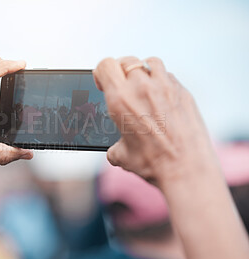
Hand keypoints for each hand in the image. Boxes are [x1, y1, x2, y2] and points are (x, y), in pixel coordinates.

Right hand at [93, 57, 217, 185]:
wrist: (186, 168)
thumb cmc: (152, 163)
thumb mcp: (122, 156)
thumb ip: (114, 147)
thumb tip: (114, 151)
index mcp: (120, 99)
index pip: (105, 65)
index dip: (101, 73)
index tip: (103, 83)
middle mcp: (141, 87)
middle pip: (126, 61)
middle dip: (120, 71)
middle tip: (122, 85)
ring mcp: (165, 86)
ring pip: (149, 62)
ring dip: (142, 71)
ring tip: (142, 86)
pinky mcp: (183, 92)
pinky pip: (168, 76)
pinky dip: (161, 81)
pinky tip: (161, 97)